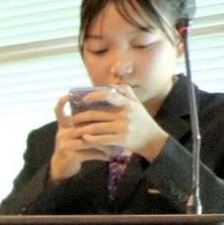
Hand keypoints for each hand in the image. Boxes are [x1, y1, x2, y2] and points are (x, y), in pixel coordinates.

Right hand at [48, 91, 115, 180]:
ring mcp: (64, 142)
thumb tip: (102, 110)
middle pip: (84, 125)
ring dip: (104, 143)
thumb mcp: (76, 134)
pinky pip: (89, 151)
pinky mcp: (69, 153)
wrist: (63, 167)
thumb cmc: (74, 148)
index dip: (62, 102)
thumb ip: (84, 123)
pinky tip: (108, 156)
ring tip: (116, 146)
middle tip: (118, 130)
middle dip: (103, 129)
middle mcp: (63, 131)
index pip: (59, 110)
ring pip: (89, 138)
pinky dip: (100, 154)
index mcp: (64, 125)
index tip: (69, 96)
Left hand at [50, 86, 168, 179]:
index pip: (109, 94)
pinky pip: (101, 139)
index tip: (83, 99)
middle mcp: (126, 114)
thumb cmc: (142, 121)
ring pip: (96, 127)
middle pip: (96, 114)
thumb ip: (126, 93)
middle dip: (80, 117)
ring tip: (73, 130)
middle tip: (70, 119)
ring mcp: (123, 127)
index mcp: (128, 103)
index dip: (94, 96)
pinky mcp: (122, 139)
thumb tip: (111, 84)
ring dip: (82, 129)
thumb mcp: (137, 104)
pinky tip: (84, 138)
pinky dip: (91, 139)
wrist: (153, 140)